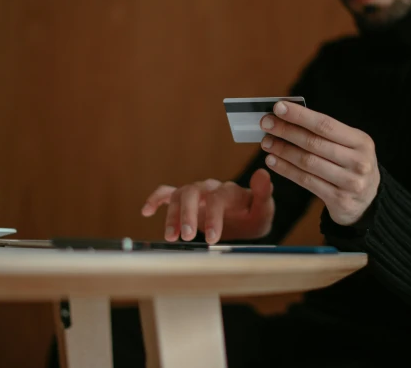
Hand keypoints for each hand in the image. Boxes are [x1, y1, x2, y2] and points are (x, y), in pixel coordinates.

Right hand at [141, 169, 274, 243]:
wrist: (247, 218)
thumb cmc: (254, 215)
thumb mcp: (264, 209)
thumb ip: (263, 193)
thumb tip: (263, 173)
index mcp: (229, 191)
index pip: (218, 199)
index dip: (214, 217)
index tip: (213, 239)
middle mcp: (210, 188)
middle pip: (193, 193)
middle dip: (188, 214)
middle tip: (187, 237)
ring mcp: (196, 193)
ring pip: (179, 196)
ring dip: (172, 216)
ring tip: (171, 238)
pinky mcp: (185, 201)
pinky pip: (166, 194)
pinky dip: (155, 200)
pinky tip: (146, 211)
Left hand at [259, 101, 379, 225]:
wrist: (368, 200)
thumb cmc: (351, 165)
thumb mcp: (349, 145)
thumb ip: (324, 133)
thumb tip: (287, 116)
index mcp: (361, 141)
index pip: (325, 124)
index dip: (300, 115)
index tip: (278, 108)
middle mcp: (358, 161)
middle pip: (314, 143)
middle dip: (286, 131)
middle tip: (266, 124)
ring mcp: (350, 182)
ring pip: (307, 162)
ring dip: (283, 150)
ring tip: (266, 142)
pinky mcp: (339, 199)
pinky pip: (306, 181)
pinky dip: (286, 169)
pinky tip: (273, 161)